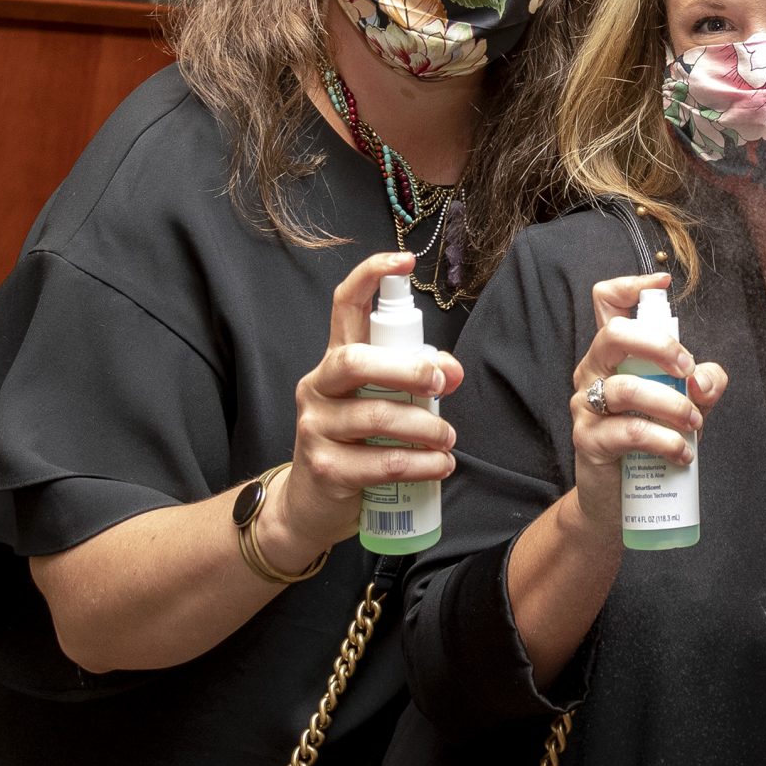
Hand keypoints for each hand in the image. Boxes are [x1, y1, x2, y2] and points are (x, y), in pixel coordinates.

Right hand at [276, 252, 463, 564]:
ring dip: (425, 428)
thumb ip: (417, 382)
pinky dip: (420, 465)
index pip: (344, 305)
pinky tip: (439, 466)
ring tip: (448, 439)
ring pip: (375, 417)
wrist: (313, 505)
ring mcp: (315, 428)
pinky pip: (381, 463)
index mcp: (336, 361)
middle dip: (407, 369)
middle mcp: (318, 387)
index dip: (370, 277)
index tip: (404, 261)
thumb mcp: (384, 404)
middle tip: (441, 385)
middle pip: (356, 362)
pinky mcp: (324, 469)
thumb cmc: (357, 444)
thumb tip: (453, 372)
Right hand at [568, 273, 725, 532]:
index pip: (606, 302)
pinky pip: (629, 432)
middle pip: (613, 334)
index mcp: (613, 354)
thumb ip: (702, 383)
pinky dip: (665, 440)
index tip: (663, 284)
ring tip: (695, 425)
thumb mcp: (684, 405)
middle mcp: (593, 371)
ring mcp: (586, 406)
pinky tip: (683, 453)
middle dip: (659, 346)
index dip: (631, 285)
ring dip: (672, 405)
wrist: (617, 500)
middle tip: (687, 372)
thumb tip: (704, 380)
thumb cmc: (650, 442)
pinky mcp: (588, 441)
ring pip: (627, 389)